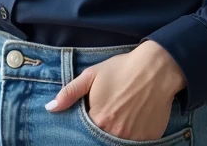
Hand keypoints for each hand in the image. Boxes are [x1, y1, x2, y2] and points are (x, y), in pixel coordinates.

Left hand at [44, 40, 186, 141]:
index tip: (94, 116)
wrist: (156, 68)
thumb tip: (50, 108)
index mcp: (98, 119)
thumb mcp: (91, 75)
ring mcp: (134, 138)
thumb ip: (69, 93)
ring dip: (118, 132)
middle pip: (102, 137)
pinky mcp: (150, 138)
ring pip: (120, 141)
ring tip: (123, 115)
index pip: (86, 132)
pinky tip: (136, 119)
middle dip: (103, 129)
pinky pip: (137, 142)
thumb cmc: (122, 69)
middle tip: (110, 112)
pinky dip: (135, 134)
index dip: (89, 124)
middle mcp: (115, 132)